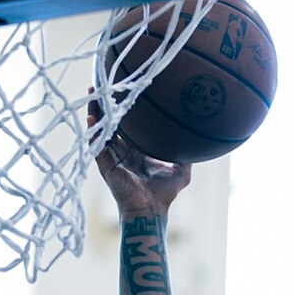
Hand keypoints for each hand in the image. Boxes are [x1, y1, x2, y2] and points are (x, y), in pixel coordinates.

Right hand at [91, 99, 189, 217]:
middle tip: (102, 83)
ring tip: (92, 94)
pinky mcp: (105, 166)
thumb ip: (187, 154)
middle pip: (109, 122)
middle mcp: (120, 151)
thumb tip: (200, 140)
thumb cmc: (165, 193)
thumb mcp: (181, 170)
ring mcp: (111, 158)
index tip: (123, 89)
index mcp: (135, 149)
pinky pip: (97, 146)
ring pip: (100, 130)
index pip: (126, 124)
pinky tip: (92, 118)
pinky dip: (94, 133)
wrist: (152, 211)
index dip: (123, 108)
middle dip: (104, 104)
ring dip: (95, 112)